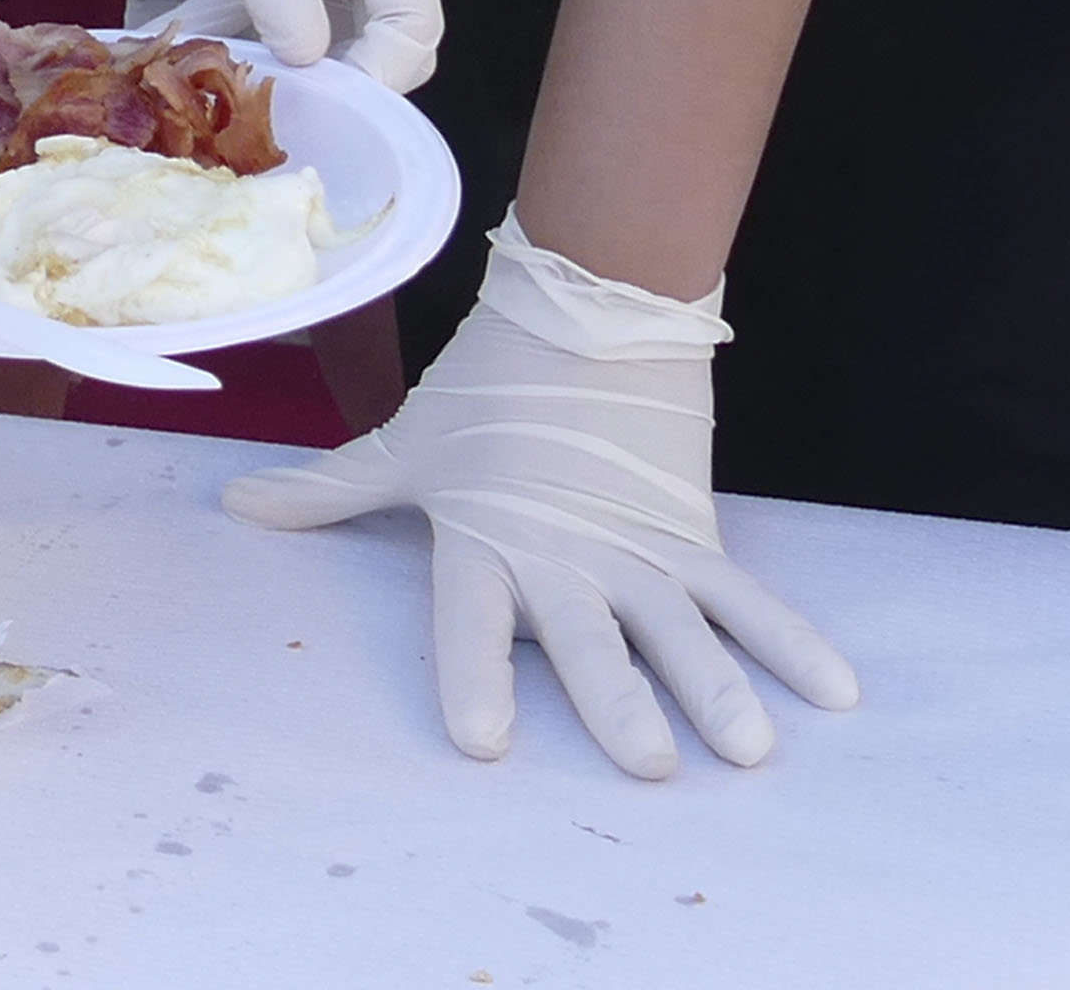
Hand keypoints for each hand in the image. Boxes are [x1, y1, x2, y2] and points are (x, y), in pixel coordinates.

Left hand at [33, 0, 440, 88]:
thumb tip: (311, 57)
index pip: (414, 13)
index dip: (385, 71)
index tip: (329, 106)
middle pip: (376, 24)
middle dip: (336, 75)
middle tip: (275, 112)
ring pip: (321, 14)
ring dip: (284, 54)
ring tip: (232, 91)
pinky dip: (247, 22)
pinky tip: (206, 48)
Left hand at [222, 222, 857, 777]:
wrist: (585, 308)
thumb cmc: (486, 391)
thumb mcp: (404, 446)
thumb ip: (328, 493)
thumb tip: (235, 507)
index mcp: (485, 541)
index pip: (471, 624)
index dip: (475, 678)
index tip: (484, 740)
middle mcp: (563, 556)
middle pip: (592, 640)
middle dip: (618, 701)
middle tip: (646, 761)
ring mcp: (636, 549)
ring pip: (682, 629)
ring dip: (718, 687)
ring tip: (747, 748)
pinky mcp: (692, 534)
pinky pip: (745, 597)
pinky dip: (791, 642)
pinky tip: (833, 693)